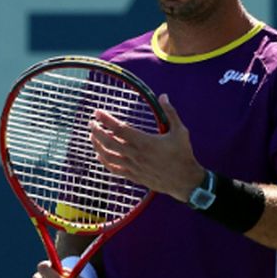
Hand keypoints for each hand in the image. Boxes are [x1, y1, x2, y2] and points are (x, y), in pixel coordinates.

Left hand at [90, 94, 204, 201]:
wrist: (185, 181)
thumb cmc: (183, 155)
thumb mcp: (180, 131)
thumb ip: (170, 113)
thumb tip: (164, 96)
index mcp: (144, 141)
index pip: (119, 128)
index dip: (106, 119)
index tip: (98, 112)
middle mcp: (135, 154)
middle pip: (108, 141)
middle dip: (97, 131)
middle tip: (91, 123)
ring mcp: (133, 166)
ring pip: (108, 156)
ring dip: (98, 145)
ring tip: (92, 136)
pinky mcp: (134, 176)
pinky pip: (114, 169)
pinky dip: (104, 161)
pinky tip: (99, 155)